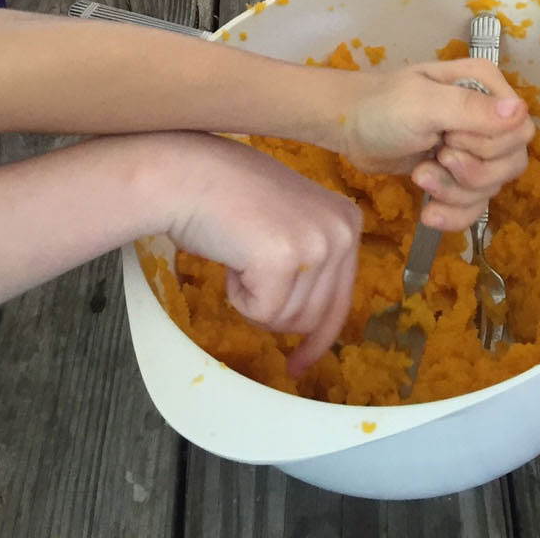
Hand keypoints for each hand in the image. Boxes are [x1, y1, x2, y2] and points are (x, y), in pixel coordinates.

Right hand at [167, 133, 360, 376]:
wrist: (191, 174)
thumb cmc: (230, 199)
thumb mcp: (292, 223)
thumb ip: (313, 260)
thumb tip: (320, 326)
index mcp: (348, 221)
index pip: (340, 301)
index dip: (317, 339)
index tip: (299, 365)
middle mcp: (342, 231)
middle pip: (312, 318)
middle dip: (273, 309)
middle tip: (247, 269)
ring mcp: (316, 244)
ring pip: (286, 320)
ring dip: (254, 299)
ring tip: (241, 252)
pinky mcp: (284, 260)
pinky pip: (260, 314)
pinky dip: (238, 297)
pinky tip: (232, 257)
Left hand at [339, 58, 532, 230]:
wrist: (350, 130)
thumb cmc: (383, 107)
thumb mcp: (423, 104)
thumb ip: (470, 109)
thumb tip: (520, 111)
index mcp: (487, 86)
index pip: (519, 130)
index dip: (488, 145)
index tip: (449, 138)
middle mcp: (489, 116)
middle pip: (512, 163)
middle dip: (471, 174)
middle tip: (437, 158)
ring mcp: (476, 147)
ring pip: (493, 188)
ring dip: (455, 193)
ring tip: (420, 177)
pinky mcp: (459, 175)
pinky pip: (475, 205)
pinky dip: (454, 214)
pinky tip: (429, 213)